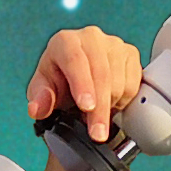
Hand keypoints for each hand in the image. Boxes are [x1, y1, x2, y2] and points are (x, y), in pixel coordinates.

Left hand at [26, 25, 143, 143]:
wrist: (78, 74)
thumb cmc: (59, 79)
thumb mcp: (43, 90)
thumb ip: (40, 99)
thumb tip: (37, 109)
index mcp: (65, 41)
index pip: (75, 60)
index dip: (82, 85)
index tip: (86, 107)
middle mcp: (91, 37)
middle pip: (101, 74)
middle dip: (100, 109)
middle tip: (97, 133)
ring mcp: (113, 43)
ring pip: (119, 81)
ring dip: (110, 106)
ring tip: (96, 114)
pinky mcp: (130, 53)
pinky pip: (133, 83)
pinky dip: (123, 100)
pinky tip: (110, 102)